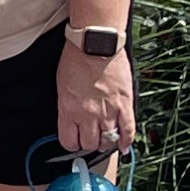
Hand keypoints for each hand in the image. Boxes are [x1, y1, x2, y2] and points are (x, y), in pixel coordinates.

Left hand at [56, 43, 135, 162]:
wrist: (95, 44)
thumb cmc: (76, 60)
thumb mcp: (62, 87)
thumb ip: (67, 107)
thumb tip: (72, 122)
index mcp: (69, 110)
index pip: (69, 141)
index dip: (72, 144)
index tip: (75, 141)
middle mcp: (88, 115)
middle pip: (89, 144)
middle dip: (89, 144)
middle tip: (91, 139)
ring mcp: (108, 111)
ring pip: (108, 140)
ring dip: (106, 142)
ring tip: (105, 139)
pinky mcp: (124, 104)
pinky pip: (128, 130)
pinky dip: (126, 141)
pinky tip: (123, 146)